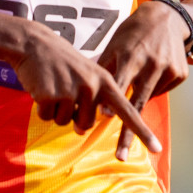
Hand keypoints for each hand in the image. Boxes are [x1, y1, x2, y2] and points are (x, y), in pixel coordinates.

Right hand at [11, 23, 161, 158]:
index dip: (141, 131)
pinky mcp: (50, 95)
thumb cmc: (62, 62)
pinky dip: (41, 108)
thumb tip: (81, 130)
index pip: (128, 110)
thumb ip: (91, 102)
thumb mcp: (86, 76)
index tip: (157, 149)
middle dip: (73, 114)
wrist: (35, 43)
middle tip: (64, 90)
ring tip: (54, 85)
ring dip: (56, 110)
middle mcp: (93, 86)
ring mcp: (72, 90)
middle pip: (86, 124)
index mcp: (106, 81)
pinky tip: (41, 87)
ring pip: (64, 122)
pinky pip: (46, 117)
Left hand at [98, 0, 190, 160]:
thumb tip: (83, 92)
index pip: (119, 83)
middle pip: (137, 103)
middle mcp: (151, 63)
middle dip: (129, 131)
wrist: (168, 18)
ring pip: (149, 98)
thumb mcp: (116, 43)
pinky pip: (163, 91)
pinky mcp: (181, 73)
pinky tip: (152, 74)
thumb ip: (102, 67)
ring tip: (138, 78)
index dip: (111, 100)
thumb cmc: (133, 33)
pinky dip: (154, 89)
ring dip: (139, 100)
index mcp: (132, 55)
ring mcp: (168, 69)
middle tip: (120, 155)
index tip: (104, 116)